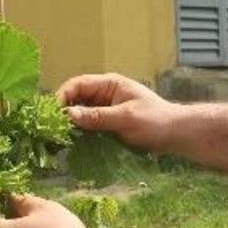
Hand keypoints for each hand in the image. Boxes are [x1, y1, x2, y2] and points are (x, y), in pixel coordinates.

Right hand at [56, 73, 179, 151]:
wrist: (176, 135)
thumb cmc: (156, 121)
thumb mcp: (126, 118)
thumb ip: (98, 117)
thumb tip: (69, 115)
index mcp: (109, 84)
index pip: (78, 84)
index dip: (62, 97)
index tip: (52, 114)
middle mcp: (105, 94)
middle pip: (76, 98)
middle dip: (63, 111)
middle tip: (51, 129)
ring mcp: (106, 109)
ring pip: (80, 113)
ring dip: (70, 124)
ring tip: (58, 138)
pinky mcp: (109, 124)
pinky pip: (89, 125)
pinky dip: (80, 132)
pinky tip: (73, 143)